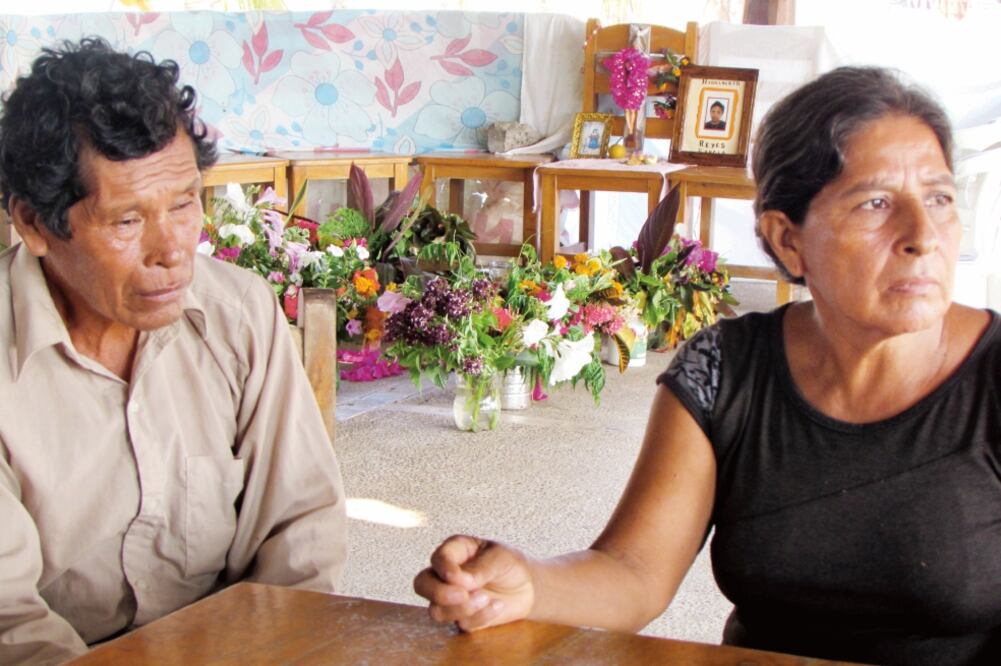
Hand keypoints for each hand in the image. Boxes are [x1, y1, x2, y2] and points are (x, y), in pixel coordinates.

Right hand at [413, 535, 533, 631]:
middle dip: (439, 593)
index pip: (437, 558)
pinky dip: (480, 617)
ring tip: (487, 598)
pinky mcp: (461, 616)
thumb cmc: (510, 564)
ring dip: (462, 608)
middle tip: (463, 595)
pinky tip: (497, 606)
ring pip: (436, 609)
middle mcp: (446, 574)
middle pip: (422, 584)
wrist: (528, 587)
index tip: (458, 578)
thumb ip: (480, 568)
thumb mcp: (500, 558)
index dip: (443, 569)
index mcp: (455, 550)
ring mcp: (451, 597)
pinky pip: (461, 623)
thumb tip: (460, 581)